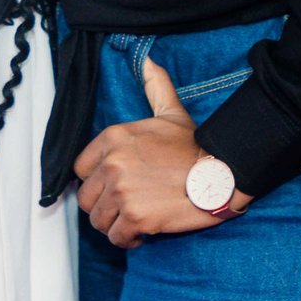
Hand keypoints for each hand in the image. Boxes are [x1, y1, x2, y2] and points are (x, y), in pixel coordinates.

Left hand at [72, 57, 252, 249]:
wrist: (221, 173)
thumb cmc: (195, 147)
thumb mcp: (171, 112)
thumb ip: (155, 87)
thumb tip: (149, 61)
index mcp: (114, 138)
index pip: (80, 168)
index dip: (95, 180)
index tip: (111, 185)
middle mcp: (112, 164)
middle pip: (86, 198)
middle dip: (103, 205)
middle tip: (124, 205)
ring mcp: (123, 192)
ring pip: (98, 220)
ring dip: (114, 224)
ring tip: (133, 219)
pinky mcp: (136, 217)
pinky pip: (117, 238)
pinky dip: (128, 240)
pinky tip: (141, 233)